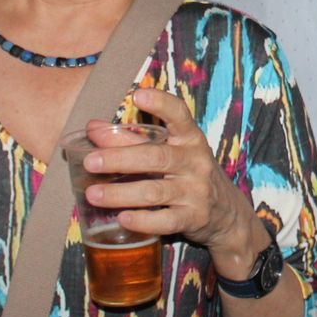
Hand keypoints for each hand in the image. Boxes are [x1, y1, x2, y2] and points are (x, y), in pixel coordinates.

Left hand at [81, 86, 260, 268]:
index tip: (138, 95)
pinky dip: (142, 221)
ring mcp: (196, 192)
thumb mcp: (169, 152)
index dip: (160, 104)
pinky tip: (122, 218)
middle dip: (120, 158)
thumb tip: (92, 127)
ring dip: (121, 193)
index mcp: (190, 138)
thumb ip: (131, 139)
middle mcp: (195, 162)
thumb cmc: (188, 174)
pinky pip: (166, 221)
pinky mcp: (193, 218)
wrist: (226, 213)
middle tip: (91, 161)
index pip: (179, 115)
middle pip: (156, 157)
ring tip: (93, 193)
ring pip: (156, 191)